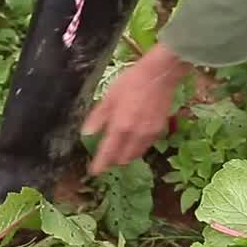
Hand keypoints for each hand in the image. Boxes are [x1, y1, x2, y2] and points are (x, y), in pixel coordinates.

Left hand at [82, 44, 191, 174]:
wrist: (160, 74)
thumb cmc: (131, 83)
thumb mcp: (109, 97)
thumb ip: (98, 118)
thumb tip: (87, 134)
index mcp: (120, 127)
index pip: (108, 153)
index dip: (100, 164)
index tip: (94, 172)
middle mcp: (135, 135)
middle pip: (122, 159)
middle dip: (113, 161)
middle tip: (106, 156)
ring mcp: (149, 134)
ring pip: (135, 155)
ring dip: (125, 156)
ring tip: (119, 149)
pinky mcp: (160, 131)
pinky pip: (146, 146)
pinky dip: (137, 148)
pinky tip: (133, 139)